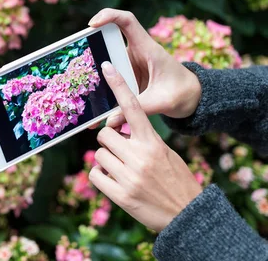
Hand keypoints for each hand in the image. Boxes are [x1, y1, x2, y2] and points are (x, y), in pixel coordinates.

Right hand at [88, 9, 201, 127]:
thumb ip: (136, 109)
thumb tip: (110, 121)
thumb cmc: (182, 93)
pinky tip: (90, 97)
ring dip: (92, 65)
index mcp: (148, 48)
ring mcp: (130, 62)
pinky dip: (99, 81)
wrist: (192, 98)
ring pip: (106, 56)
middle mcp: (136, 51)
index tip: (92, 24)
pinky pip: (109, 73)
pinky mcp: (127, 74)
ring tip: (77, 77)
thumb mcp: (162, 102)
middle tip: (74, 52)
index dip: (109, 16)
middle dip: (91, 42)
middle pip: (109, 38)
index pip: (127, 21)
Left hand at [89, 61, 202, 231]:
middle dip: (110, 142)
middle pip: (105, 134)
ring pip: (98, 155)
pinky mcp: (120, 195)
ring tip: (123, 170)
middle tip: (122, 152)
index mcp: (153, 143)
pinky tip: (115, 182)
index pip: (133, 108)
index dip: (118, 86)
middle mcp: (140, 156)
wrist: (187, 215)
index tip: (106, 67)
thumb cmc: (176, 180)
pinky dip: (101, 177)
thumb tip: (117, 131)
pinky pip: (95, 175)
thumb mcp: (166, 154)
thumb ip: (143, 141)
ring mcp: (129, 176)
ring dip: (107, 161)